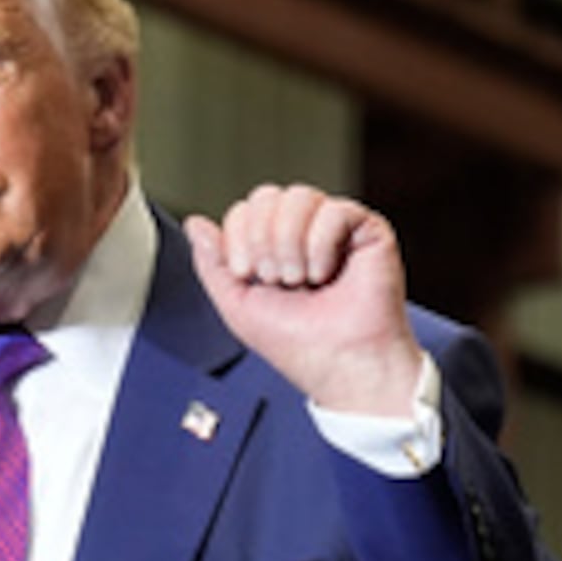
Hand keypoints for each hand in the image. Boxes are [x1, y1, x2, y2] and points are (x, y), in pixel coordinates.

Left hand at [186, 184, 423, 416]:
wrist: (338, 364)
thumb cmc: (297, 344)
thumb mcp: (237, 305)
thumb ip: (213, 264)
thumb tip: (194, 224)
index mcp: (275, 247)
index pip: (245, 210)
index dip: (238, 236)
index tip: (247, 274)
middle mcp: (305, 233)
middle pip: (268, 196)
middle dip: (262, 239)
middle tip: (276, 279)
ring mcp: (336, 229)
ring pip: (299, 196)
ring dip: (290, 243)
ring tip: (300, 278)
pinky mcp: (367, 231)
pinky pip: (335, 210)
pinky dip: (322, 245)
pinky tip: (326, 273)